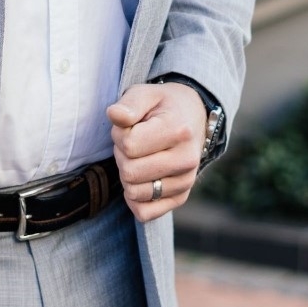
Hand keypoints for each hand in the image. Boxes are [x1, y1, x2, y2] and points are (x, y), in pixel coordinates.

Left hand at [106, 82, 206, 221]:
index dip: (119, 134)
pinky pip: (144, 213)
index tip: (128, 125)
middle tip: (131, 141)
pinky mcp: (181, 197)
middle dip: (121, 155)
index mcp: (178, 130)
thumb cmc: (163, 105)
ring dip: (127, 174)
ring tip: (139, 156)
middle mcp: (186, 160)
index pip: (129, 145)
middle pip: (130, 172)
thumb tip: (114, 115)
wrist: (193, 117)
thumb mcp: (145, 93)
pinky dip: (134, 198)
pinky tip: (140, 177)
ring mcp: (186, 182)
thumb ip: (129, 104)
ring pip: (134, 193)